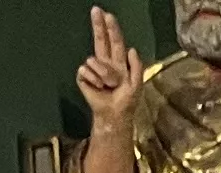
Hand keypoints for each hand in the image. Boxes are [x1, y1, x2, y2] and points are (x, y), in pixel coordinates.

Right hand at [77, 7, 142, 129]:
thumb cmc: (127, 100)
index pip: (114, 42)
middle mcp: (105, 62)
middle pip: (100, 40)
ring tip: (109, 85)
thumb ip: (136, 66)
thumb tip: (131, 48)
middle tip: (96, 10)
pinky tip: (99, 87)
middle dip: (98, 25)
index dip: (110, 29)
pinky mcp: (83, 76)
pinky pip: (86, 70)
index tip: (107, 15)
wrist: (114, 114)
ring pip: (94, 60)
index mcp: (118, 62)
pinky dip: (94, 80)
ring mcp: (93, 68)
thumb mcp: (137, 84)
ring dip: (104, 74)